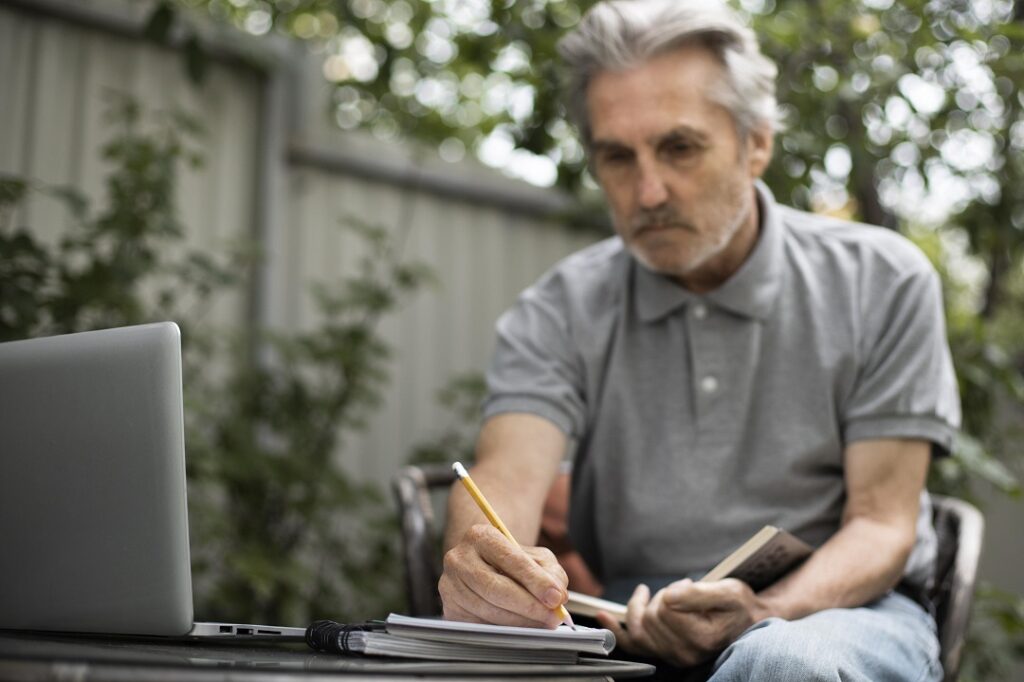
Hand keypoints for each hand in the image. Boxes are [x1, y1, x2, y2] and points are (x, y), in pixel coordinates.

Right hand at [438, 523, 568, 627]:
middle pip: (497, 588)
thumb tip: (557, 596)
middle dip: (530, 606)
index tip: (556, 598)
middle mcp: (459, 558)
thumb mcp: (535, 557)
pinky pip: (480, 625)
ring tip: (542, 623)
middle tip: (553, 617)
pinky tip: (521, 626)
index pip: (511, 560)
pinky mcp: (450, 608)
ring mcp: (450, 584)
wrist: (483, 565)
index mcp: (480, 536)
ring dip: (521, 621)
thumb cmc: (511, 561)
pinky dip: (505, 629)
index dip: (536, 581)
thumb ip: (550, 573)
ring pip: (489, 610)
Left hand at [595, 579, 771, 666]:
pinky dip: (615, 630)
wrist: (746, 620)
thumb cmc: (738, 605)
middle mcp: (684, 653)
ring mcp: (672, 655)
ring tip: (656, 595)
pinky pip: (632, 644)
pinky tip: (602, 617)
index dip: (672, 593)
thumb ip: (697, 594)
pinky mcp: (664, 652)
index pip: (665, 610)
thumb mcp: (727, 591)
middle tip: (680, 591)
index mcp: (701, 639)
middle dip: (660, 598)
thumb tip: (670, 595)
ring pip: (638, 630)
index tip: (688, 586)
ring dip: (641, 607)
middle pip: (650, 619)